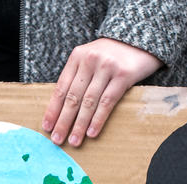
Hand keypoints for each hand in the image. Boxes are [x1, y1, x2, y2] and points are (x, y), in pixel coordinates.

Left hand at [43, 38, 160, 146]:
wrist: (140, 40)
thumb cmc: (111, 55)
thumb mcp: (89, 58)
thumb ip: (77, 77)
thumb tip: (62, 109)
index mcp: (77, 57)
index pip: (61, 88)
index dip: (53, 110)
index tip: (47, 127)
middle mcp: (89, 60)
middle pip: (73, 97)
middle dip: (63, 121)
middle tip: (57, 139)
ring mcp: (106, 67)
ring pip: (89, 102)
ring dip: (79, 125)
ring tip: (73, 141)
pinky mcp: (123, 75)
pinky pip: (107, 102)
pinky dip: (98, 119)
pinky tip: (91, 133)